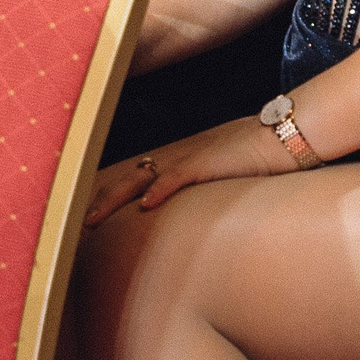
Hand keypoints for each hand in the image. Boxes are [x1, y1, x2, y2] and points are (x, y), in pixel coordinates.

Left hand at [82, 117, 298, 226]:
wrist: (282, 136)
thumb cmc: (254, 158)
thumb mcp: (219, 176)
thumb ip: (199, 189)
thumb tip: (186, 213)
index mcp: (177, 161)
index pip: (133, 178)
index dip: (109, 194)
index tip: (87, 213)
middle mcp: (176, 158)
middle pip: (127, 178)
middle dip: (100, 199)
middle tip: (76, 222)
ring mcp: (189, 159)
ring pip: (141, 178)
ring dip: (115, 199)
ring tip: (93, 218)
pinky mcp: (208, 164)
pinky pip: (178, 177)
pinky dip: (160, 190)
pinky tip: (145, 206)